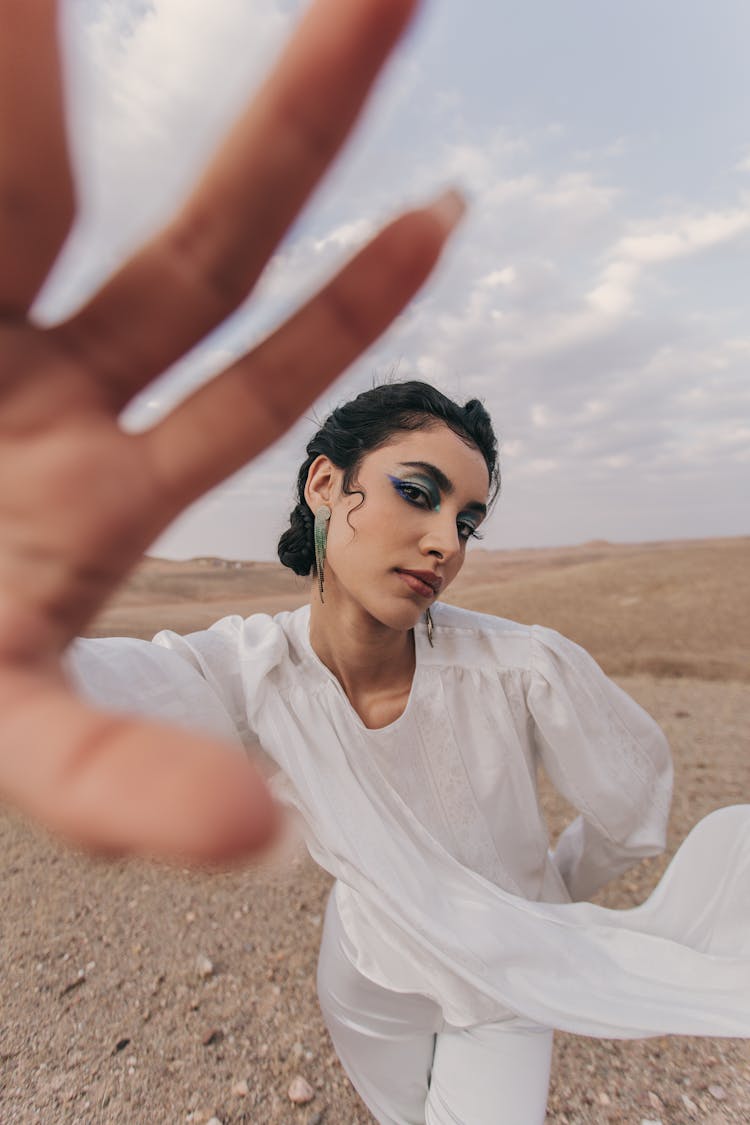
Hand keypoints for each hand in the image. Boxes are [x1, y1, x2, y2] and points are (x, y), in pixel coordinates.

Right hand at [0, 0, 462, 861]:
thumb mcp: (7, 731)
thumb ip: (112, 785)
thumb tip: (256, 834)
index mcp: (95, 487)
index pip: (250, 379)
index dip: (347, 309)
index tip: (449, 213)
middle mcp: (46, 389)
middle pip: (196, 247)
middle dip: (295, 128)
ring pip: (41, 182)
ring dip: (66, 69)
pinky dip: (11, 96)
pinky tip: (29, 20)